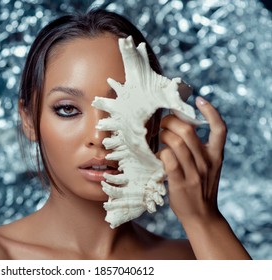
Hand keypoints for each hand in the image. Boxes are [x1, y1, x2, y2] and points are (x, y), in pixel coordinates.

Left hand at [157, 96, 225, 224]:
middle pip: (188, 130)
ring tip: (159, 136)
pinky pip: (167, 159)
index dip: (211, 111)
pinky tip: (158, 153)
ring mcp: (194, 172)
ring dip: (163, 135)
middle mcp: (207, 162)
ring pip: (175, 142)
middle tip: (164, 122)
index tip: (199, 100)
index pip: (220, 129)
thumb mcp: (207, 166)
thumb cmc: (200, 187)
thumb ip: (199, 149)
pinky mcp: (180, 182)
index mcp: (216, 155)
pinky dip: (160, 152)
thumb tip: (181, 126)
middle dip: (171, 121)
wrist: (201, 216)